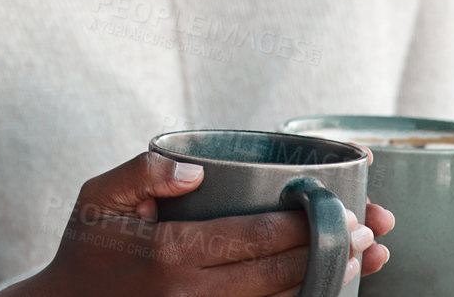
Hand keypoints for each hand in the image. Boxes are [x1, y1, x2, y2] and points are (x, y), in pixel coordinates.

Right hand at [4, 152, 385, 296]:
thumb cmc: (87, 247)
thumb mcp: (98, 195)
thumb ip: (143, 171)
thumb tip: (197, 169)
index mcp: (170, 254)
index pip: (254, 237)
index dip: (303, 225)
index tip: (338, 208)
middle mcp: (193, 295)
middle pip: (280, 275)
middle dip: (330, 251)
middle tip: (367, 230)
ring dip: (329, 284)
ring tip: (365, 261)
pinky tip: (326, 288)